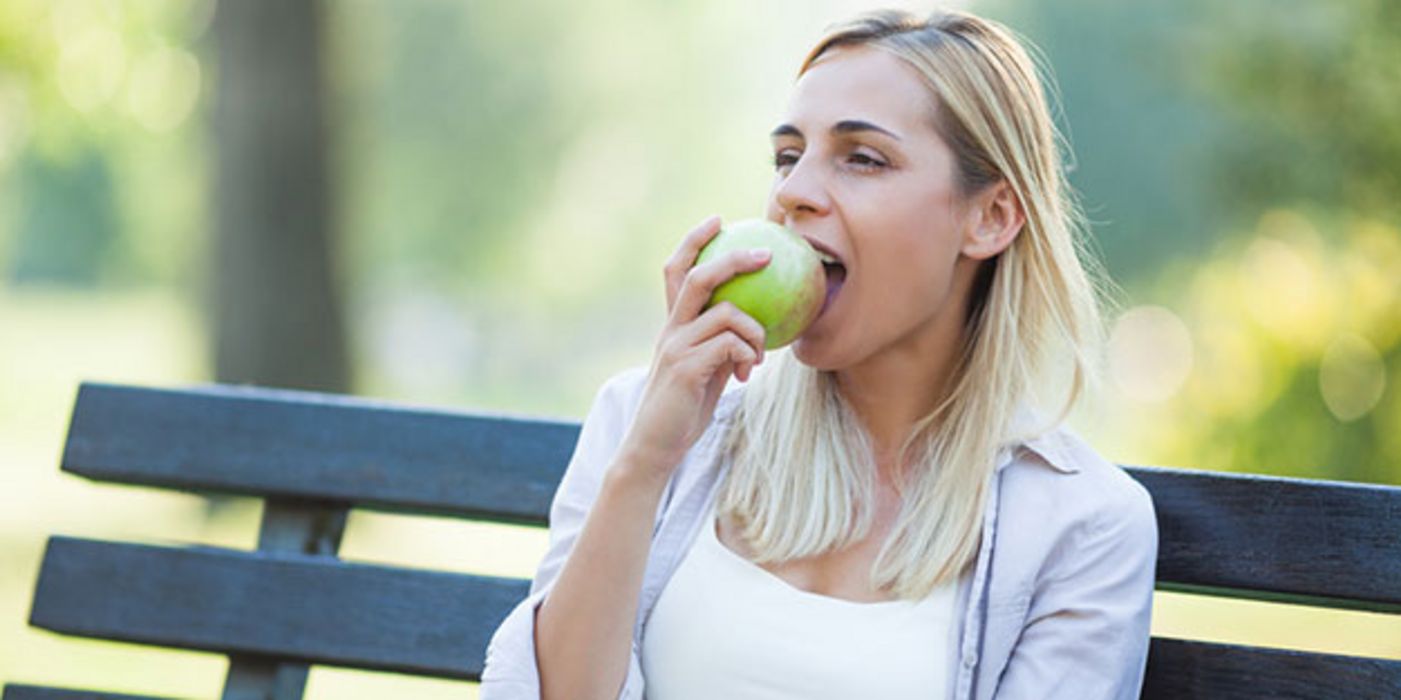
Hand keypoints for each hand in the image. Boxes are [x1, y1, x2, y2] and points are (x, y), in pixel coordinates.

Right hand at [619, 215, 769, 476]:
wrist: (654, 447)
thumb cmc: (683, 411)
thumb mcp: (704, 370)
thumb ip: (720, 346)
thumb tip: (757, 329)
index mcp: (673, 326)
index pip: (677, 271)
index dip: (694, 241)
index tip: (717, 220)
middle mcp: (670, 330)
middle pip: (699, 277)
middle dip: (733, 258)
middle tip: (765, 254)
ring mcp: (676, 347)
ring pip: (727, 313)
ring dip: (755, 330)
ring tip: (757, 355)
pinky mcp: (685, 368)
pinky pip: (729, 344)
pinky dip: (747, 354)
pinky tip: (745, 374)